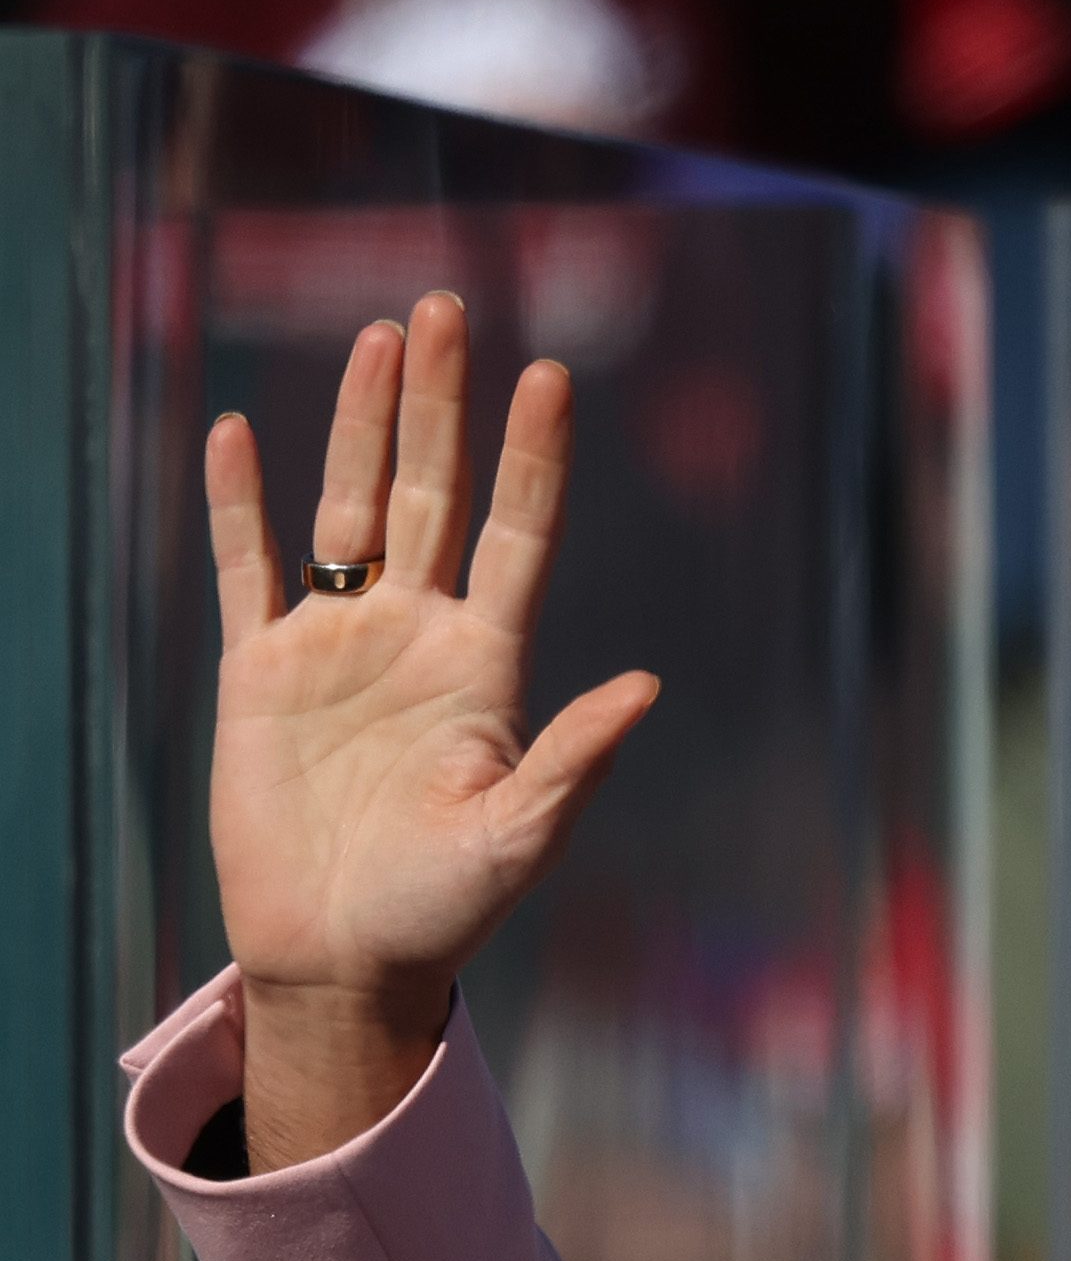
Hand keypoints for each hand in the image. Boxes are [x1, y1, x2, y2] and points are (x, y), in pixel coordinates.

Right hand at [205, 287, 656, 1167]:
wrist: (340, 955)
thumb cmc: (440, 909)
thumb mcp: (516, 838)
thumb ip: (572, 762)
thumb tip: (645, 688)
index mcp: (489, 666)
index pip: (519, 534)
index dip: (533, 457)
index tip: (549, 375)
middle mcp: (418, 636)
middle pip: (433, 491)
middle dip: (440, 403)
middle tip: (447, 305)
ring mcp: (339, 644)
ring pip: (349, 506)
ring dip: (359, 421)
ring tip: (377, 336)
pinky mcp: (262, 670)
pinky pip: (250, 568)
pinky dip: (242, 504)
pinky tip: (236, 431)